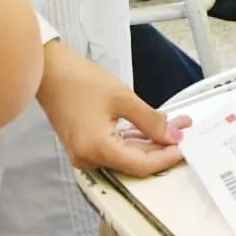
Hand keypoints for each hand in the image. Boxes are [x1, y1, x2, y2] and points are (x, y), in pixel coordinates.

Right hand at [36, 40, 189, 176]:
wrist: (49, 70)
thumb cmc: (80, 80)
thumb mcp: (122, 97)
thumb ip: (150, 120)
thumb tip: (173, 136)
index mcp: (97, 150)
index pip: (141, 165)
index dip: (166, 157)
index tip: (185, 145)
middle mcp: (89, 160)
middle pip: (134, 163)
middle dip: (161, 146)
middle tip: (183, 129)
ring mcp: (85, 154)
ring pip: (126, 156)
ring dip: (149, 141)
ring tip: (173, 124)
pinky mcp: (84, 146)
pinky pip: (114, 148)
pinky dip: (133, 139)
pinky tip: (151, 126)